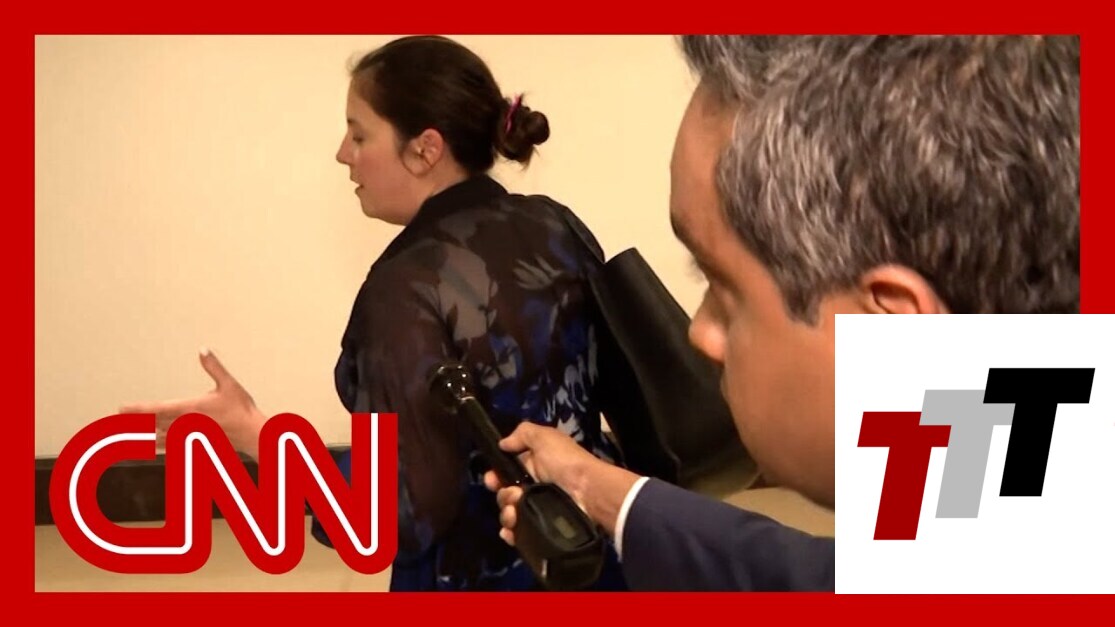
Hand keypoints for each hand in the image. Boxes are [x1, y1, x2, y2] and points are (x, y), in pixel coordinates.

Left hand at [119, 348, 266, 458]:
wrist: (252, 434)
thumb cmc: (241, 409)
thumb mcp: (229, 384)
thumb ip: (214, 367)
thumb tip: (203, 349)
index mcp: (190, 408)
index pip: (157, 409)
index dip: (137, 409)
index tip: (121, 408)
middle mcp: (184, 424)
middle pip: (151, 424)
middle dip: (130, 422)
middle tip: (110, 421)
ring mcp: (188, 436)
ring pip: (157, 437)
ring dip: (139, 435)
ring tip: (122, 434)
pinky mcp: (194, 444)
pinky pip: (169, 446)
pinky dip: (155, 445)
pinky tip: (148, 446)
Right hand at [482, 422, 604, 546]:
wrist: (589, 491)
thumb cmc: (565, 462)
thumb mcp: (545, 437)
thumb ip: (522, 434)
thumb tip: (503, 443)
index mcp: (533, 467)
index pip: (506, 474)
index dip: (495, 476)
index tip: (492, 479)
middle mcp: (533, 489)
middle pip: (504, 495)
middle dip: (502, 495)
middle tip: (512, 494)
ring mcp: (537, 510)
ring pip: (509, 515)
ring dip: (506, 514)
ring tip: (514, 511)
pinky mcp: (541, 528)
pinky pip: (519, 533)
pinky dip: (511, 533)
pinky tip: (510, 531)